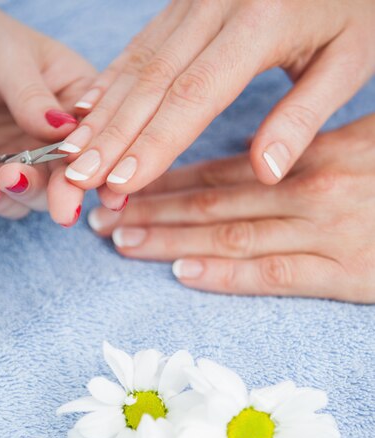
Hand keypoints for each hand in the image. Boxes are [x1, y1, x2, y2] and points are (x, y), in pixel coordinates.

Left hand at [0, 0, 95, 228]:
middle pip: (69, 178)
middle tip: (48, 199)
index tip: (97, 186)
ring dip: (21, 197)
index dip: (100, 166)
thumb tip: (63, 130)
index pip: (96, 140)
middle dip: (59, 192)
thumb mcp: (7, 54)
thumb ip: (32, 94)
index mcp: (77, 103)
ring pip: (34, 197)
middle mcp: (56, 139)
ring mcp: (25, 159)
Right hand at [57, 0, 374, 201]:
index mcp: (261, 22)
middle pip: (153, 81)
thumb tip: (265, 172)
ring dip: (102, 112)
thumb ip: (304, 115)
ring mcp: (196, 0)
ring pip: (138, 62)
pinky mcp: (186, 2)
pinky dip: (110, 80)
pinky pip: (141, 44)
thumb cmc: (355, 9)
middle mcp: (217, 5)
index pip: (195, 94)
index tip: (123, 181)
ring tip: (73, 153)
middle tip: (80, 177)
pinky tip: (86, 108)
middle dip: (112, 135)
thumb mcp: (349, 60)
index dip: (155, 142)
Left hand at [87, 114, 374, 302]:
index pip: (223, 170)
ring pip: (230, 237)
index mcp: (311, 157)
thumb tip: (253, 165)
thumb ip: (307, 157)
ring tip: (123, 243)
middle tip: (102, 219)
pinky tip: (182, 274)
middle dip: (152, 212)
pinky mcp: (345, 275)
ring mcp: (325, 235)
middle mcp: (310, 192)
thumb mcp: (361, 147)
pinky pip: (274, 275)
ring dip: (170, 242)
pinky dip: (225, 276)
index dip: (168, 180)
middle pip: (213, 203)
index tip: (126, 187)